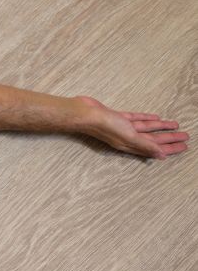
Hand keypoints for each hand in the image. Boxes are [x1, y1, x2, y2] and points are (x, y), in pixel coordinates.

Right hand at [73, 96, 188, 159]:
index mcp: (131, 144)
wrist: (85, 114)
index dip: (170, 147)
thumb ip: (145, 145)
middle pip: (154, 139)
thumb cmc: (105, 126)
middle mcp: (128, 137)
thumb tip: (162, 156)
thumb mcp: (128, 136)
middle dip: (169, 138)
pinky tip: (155, 117)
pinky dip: (146, 118)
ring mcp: (123, 127)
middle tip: (185, 136)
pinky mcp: (118, 117)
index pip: (156, 147)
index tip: (184, 146)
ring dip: (161, 127)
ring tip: (175, 125)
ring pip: (147, 128)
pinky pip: (136, 118)